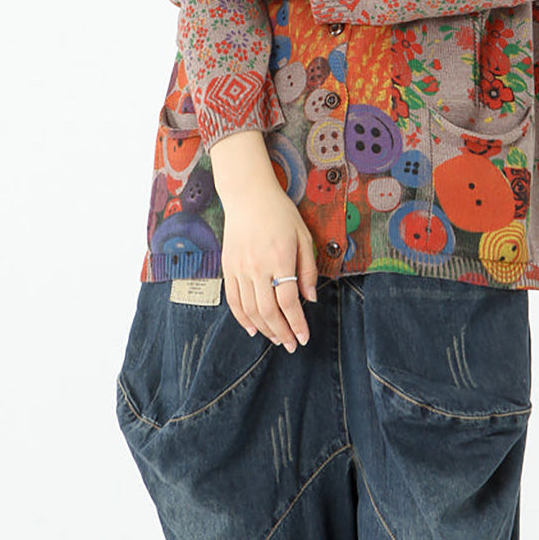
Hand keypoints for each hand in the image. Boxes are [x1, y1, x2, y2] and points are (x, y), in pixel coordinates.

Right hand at [221, 183, 317, 352]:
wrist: (248, 195)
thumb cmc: (280, 213)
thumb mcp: (303, 235)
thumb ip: (307, 269)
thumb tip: (310, 299)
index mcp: (280, 257)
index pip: (289, 301)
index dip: (297, 323)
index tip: (303, 337)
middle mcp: (258, 266)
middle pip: (268, 310)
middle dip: (282, 333)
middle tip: (291, 345)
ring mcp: (240, 267)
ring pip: (250, 309)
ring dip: (264, 329)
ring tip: (277, 339)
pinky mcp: (228, 267)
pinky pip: (233, 300)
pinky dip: (242, 318)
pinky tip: (252, 329)